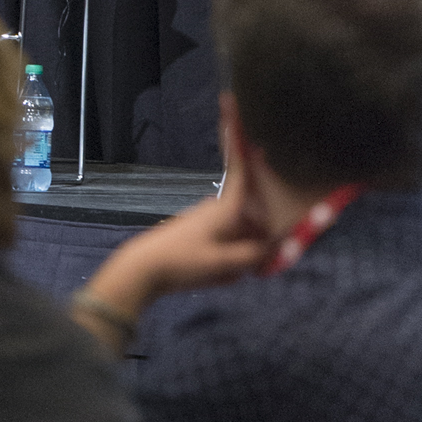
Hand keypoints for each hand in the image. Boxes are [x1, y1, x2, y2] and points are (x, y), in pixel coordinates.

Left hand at [83, 172, 274, 321]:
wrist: (143, 269)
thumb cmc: (185, 260)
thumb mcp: (223, 262)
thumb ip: (254, 255)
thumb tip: (279, 247)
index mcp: (227, 208)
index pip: (245, 177)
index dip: (254, 160)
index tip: (263, 144)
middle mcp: (218, 209)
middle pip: (250, 216)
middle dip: (259, 236)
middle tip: (263, 261)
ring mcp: (206, 222)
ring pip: (237, 233)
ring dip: (241, 251)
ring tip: (235, 274)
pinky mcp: (196, 235)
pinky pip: (222, 243)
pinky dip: (226, 257)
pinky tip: (220, 276)